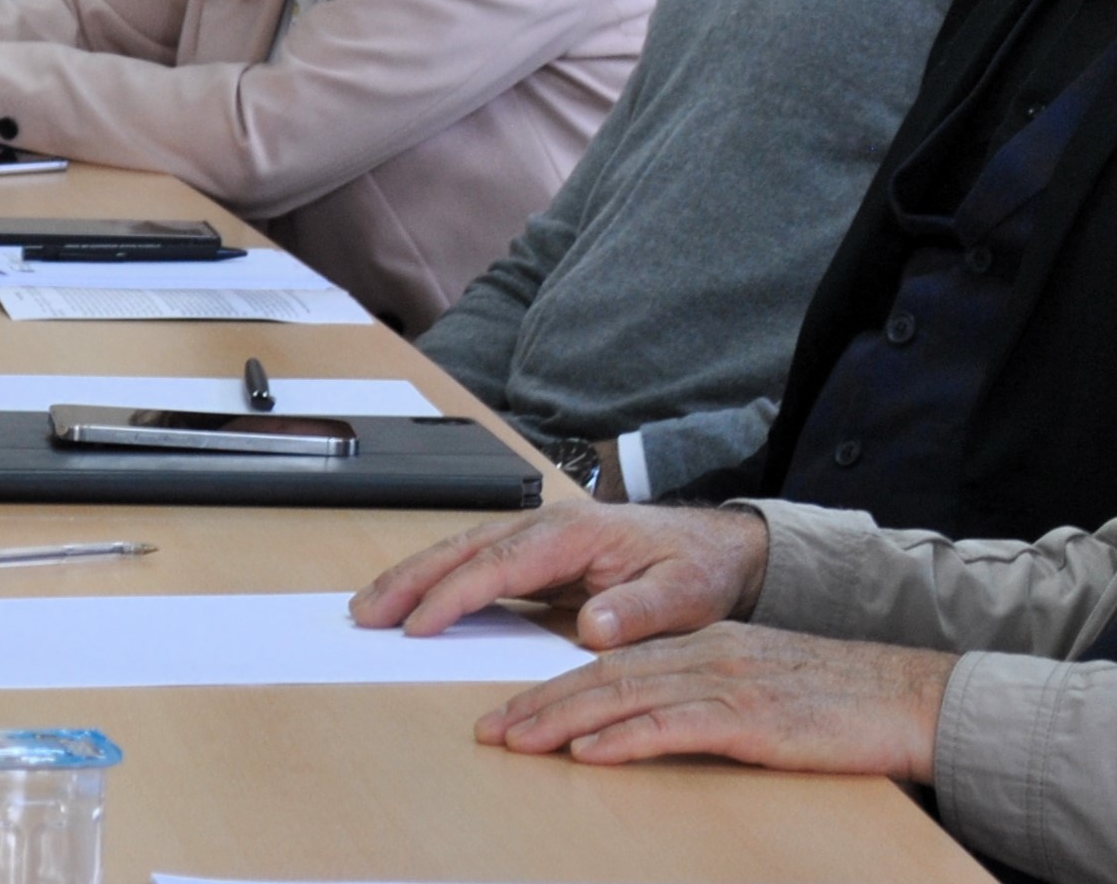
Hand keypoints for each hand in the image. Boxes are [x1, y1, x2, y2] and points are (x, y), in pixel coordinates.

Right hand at [351, 502, 769, 650]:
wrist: (716, 550)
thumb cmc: (698, 570)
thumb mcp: (685, 596)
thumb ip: (640, 610)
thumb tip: (595, 627)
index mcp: (574, 533)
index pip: (499, 566)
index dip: (454, 596)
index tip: (418, 625)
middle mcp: (546, 526)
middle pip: (462, 550)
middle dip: (410, 580)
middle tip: (366, 612)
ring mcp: (537, 537)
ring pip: (459, 552)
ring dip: (413, 578)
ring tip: (370, 607)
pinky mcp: (536, 554)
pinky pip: (475, 565)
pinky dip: (437, 581)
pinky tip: (413, 601)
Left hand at [472, 623, 952, 781]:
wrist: (909, 698)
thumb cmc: (838, 702)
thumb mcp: (756, 687)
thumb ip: (700, 695)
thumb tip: (641, 723)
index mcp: (701, 645)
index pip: (607, 666)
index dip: (551, 690)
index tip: (506, 714)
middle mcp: (702, 655)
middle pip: (599, 678)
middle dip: (536, 705)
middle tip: (488, 730)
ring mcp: (725, 681)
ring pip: (622, 698)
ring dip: (561, 721)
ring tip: (515, 741)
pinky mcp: (751, 716)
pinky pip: (672, 727)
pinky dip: (623, 739)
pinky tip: (588, 752)